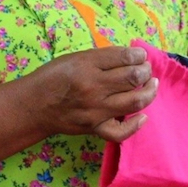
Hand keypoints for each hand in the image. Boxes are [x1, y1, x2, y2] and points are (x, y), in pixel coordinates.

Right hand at [41, 46, 157, 139]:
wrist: (35, 104)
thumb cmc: (54, 77)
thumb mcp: (75, 58)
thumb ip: (101, 58)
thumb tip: (129, 57)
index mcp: (88, 64)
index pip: (125, 57)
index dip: (139, 55)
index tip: (141, 55)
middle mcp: (94, 86)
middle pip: (133, 77)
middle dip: (146, 71)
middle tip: (146, 69)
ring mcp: (96, 109)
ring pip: (134, 101)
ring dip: (149, 91)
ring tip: (151, 85)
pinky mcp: (95, 127)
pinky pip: (120, 131)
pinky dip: (135, 125)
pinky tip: (142, 116)